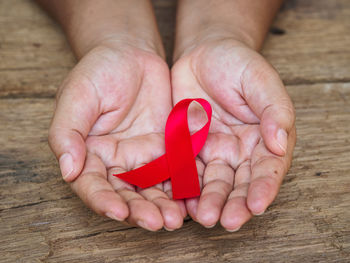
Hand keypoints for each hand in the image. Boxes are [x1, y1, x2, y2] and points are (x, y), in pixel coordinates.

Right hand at [49, 42, 185, 230]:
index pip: (92, 185)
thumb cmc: (99, 71)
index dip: (104, 201)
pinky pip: (175, 170)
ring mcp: (143, 157)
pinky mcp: (167, 149)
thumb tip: (67, 170)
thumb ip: (67, 133)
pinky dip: (183, 186)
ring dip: (163, 205)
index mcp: (88, 154)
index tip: (119, 211)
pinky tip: (192, 198)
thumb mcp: (76, 96)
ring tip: (176, 218)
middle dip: (140, 211)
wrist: (132, 53)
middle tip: (157, 223)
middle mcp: (116, 162)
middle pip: (126, 194)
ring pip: (152, 188)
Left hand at [171, 39, 295, 230]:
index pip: (267, 168)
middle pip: (240, 183)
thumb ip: (274, 110)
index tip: (257, 205)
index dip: (263, 187)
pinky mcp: (189, 149)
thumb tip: (280, 143)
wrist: (203, 54)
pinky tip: (182, 202)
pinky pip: (186, 171)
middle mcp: (240, 151)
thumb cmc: (237, 63)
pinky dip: (185, 188)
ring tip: (204, 217)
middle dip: (235, 204)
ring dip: (209, 201)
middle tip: (228, 222)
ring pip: (213, 183)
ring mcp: (213, 151)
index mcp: (264, 138)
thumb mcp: (260, 80)